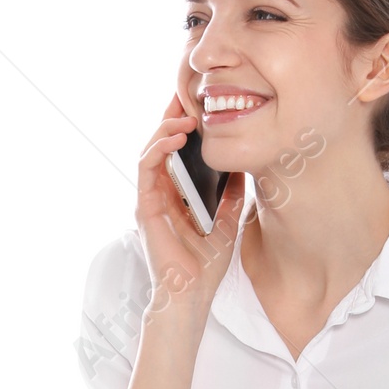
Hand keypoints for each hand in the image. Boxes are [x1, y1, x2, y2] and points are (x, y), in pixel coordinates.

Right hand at [135, 94, 245, 319]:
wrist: (191, 295)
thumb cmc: (205, 266)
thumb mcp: (229, 220)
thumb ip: (232, 192)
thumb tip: (243, 164)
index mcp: (177, 194)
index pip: (177, 151)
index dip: (185, 125)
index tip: (201, 104)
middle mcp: (160, 192)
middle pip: (161, 144)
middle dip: (173, 116)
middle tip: (188, 93)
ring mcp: (149, 198)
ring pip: (150, 150)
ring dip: (166, 129)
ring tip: (185, 115)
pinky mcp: (144, 207)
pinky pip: (146, 169)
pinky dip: (158, 149)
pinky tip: (174, 138)